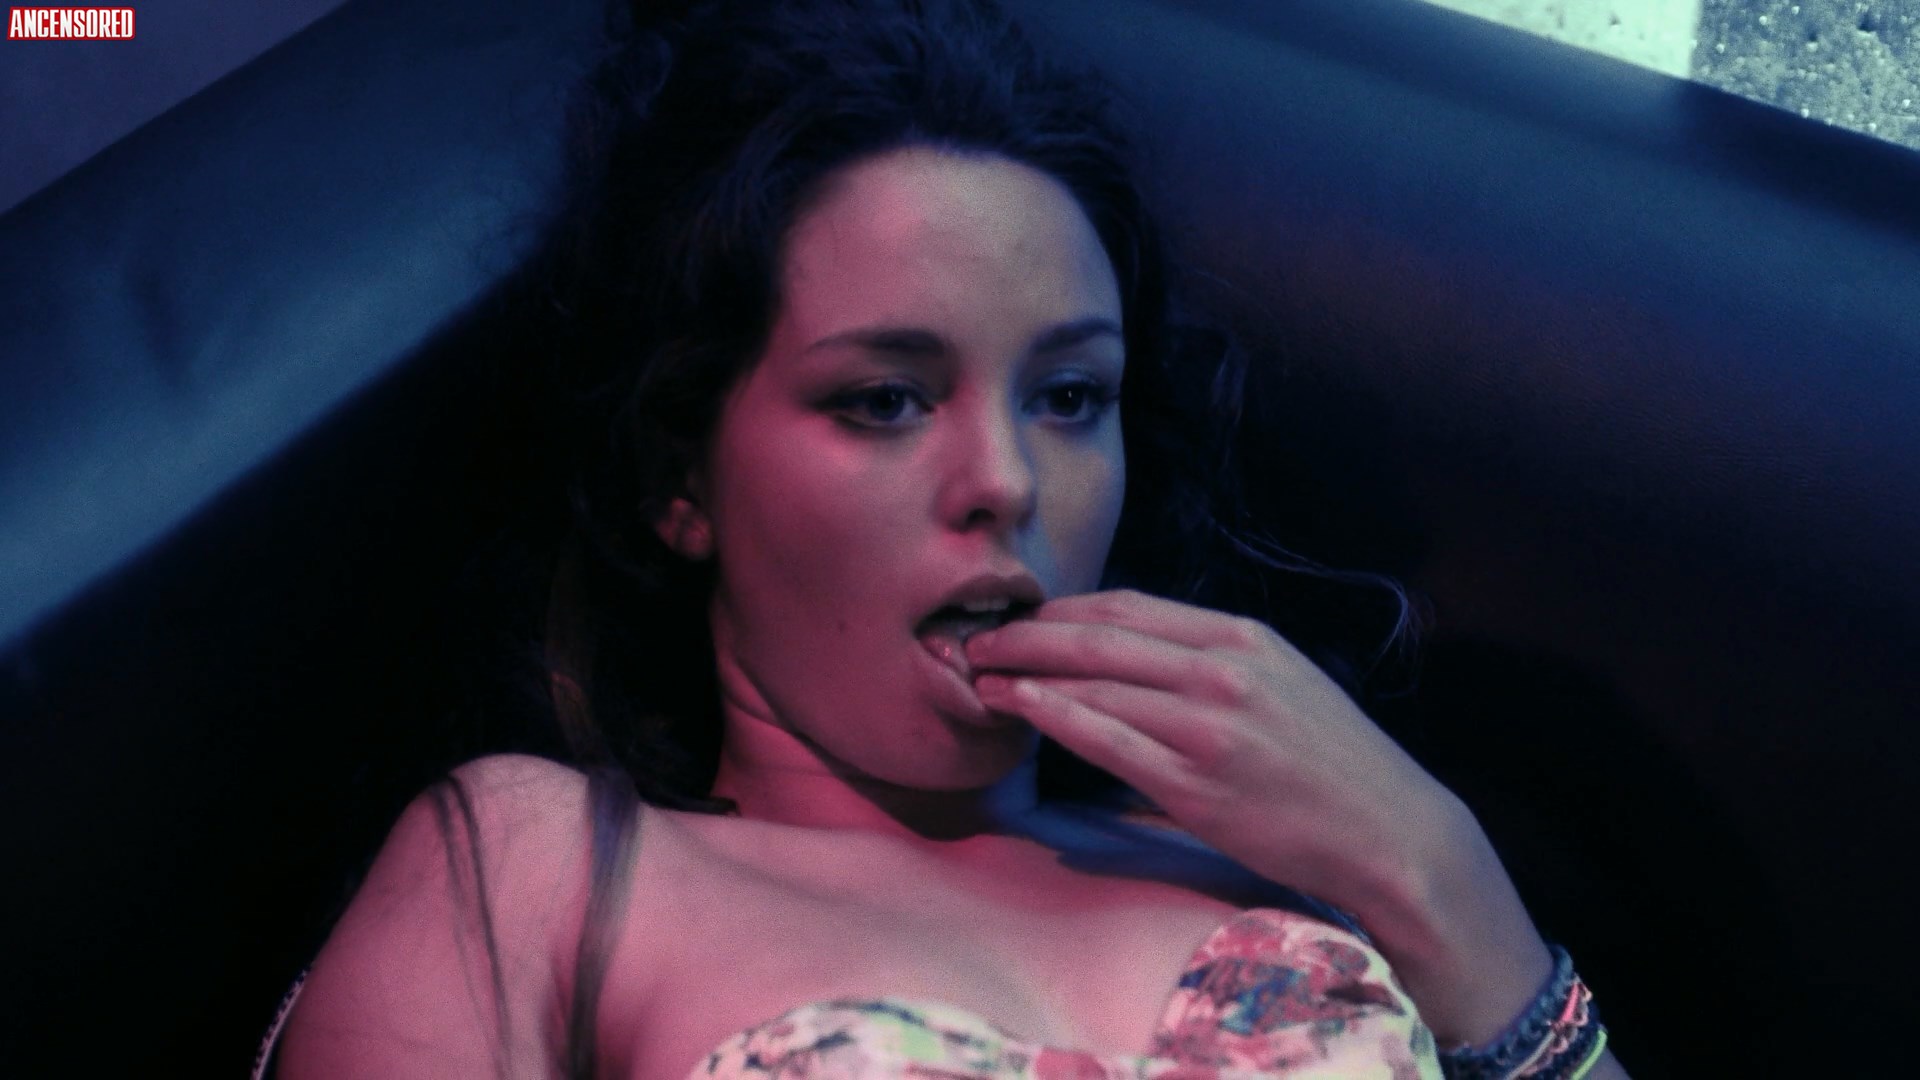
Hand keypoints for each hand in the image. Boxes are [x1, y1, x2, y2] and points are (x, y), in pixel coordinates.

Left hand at [966, 588, 1455, 908]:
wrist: (1389, 831)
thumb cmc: (1329, 764)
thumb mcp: (1280, 682)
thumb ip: (1210, 662)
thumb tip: (1132, 660)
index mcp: (1241, 638)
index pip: (1128, 607)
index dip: (1061, 610)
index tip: (1020, 618)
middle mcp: (1223, 671)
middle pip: (1099, 637)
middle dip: (1027, 634)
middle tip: (976, 639)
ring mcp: (1210, 727)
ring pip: (1096, 684)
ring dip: (1026, 675)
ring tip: (982, 676)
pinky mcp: (1198, 783)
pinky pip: (1109, 739)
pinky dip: (1057, 716)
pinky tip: (1021, 705)